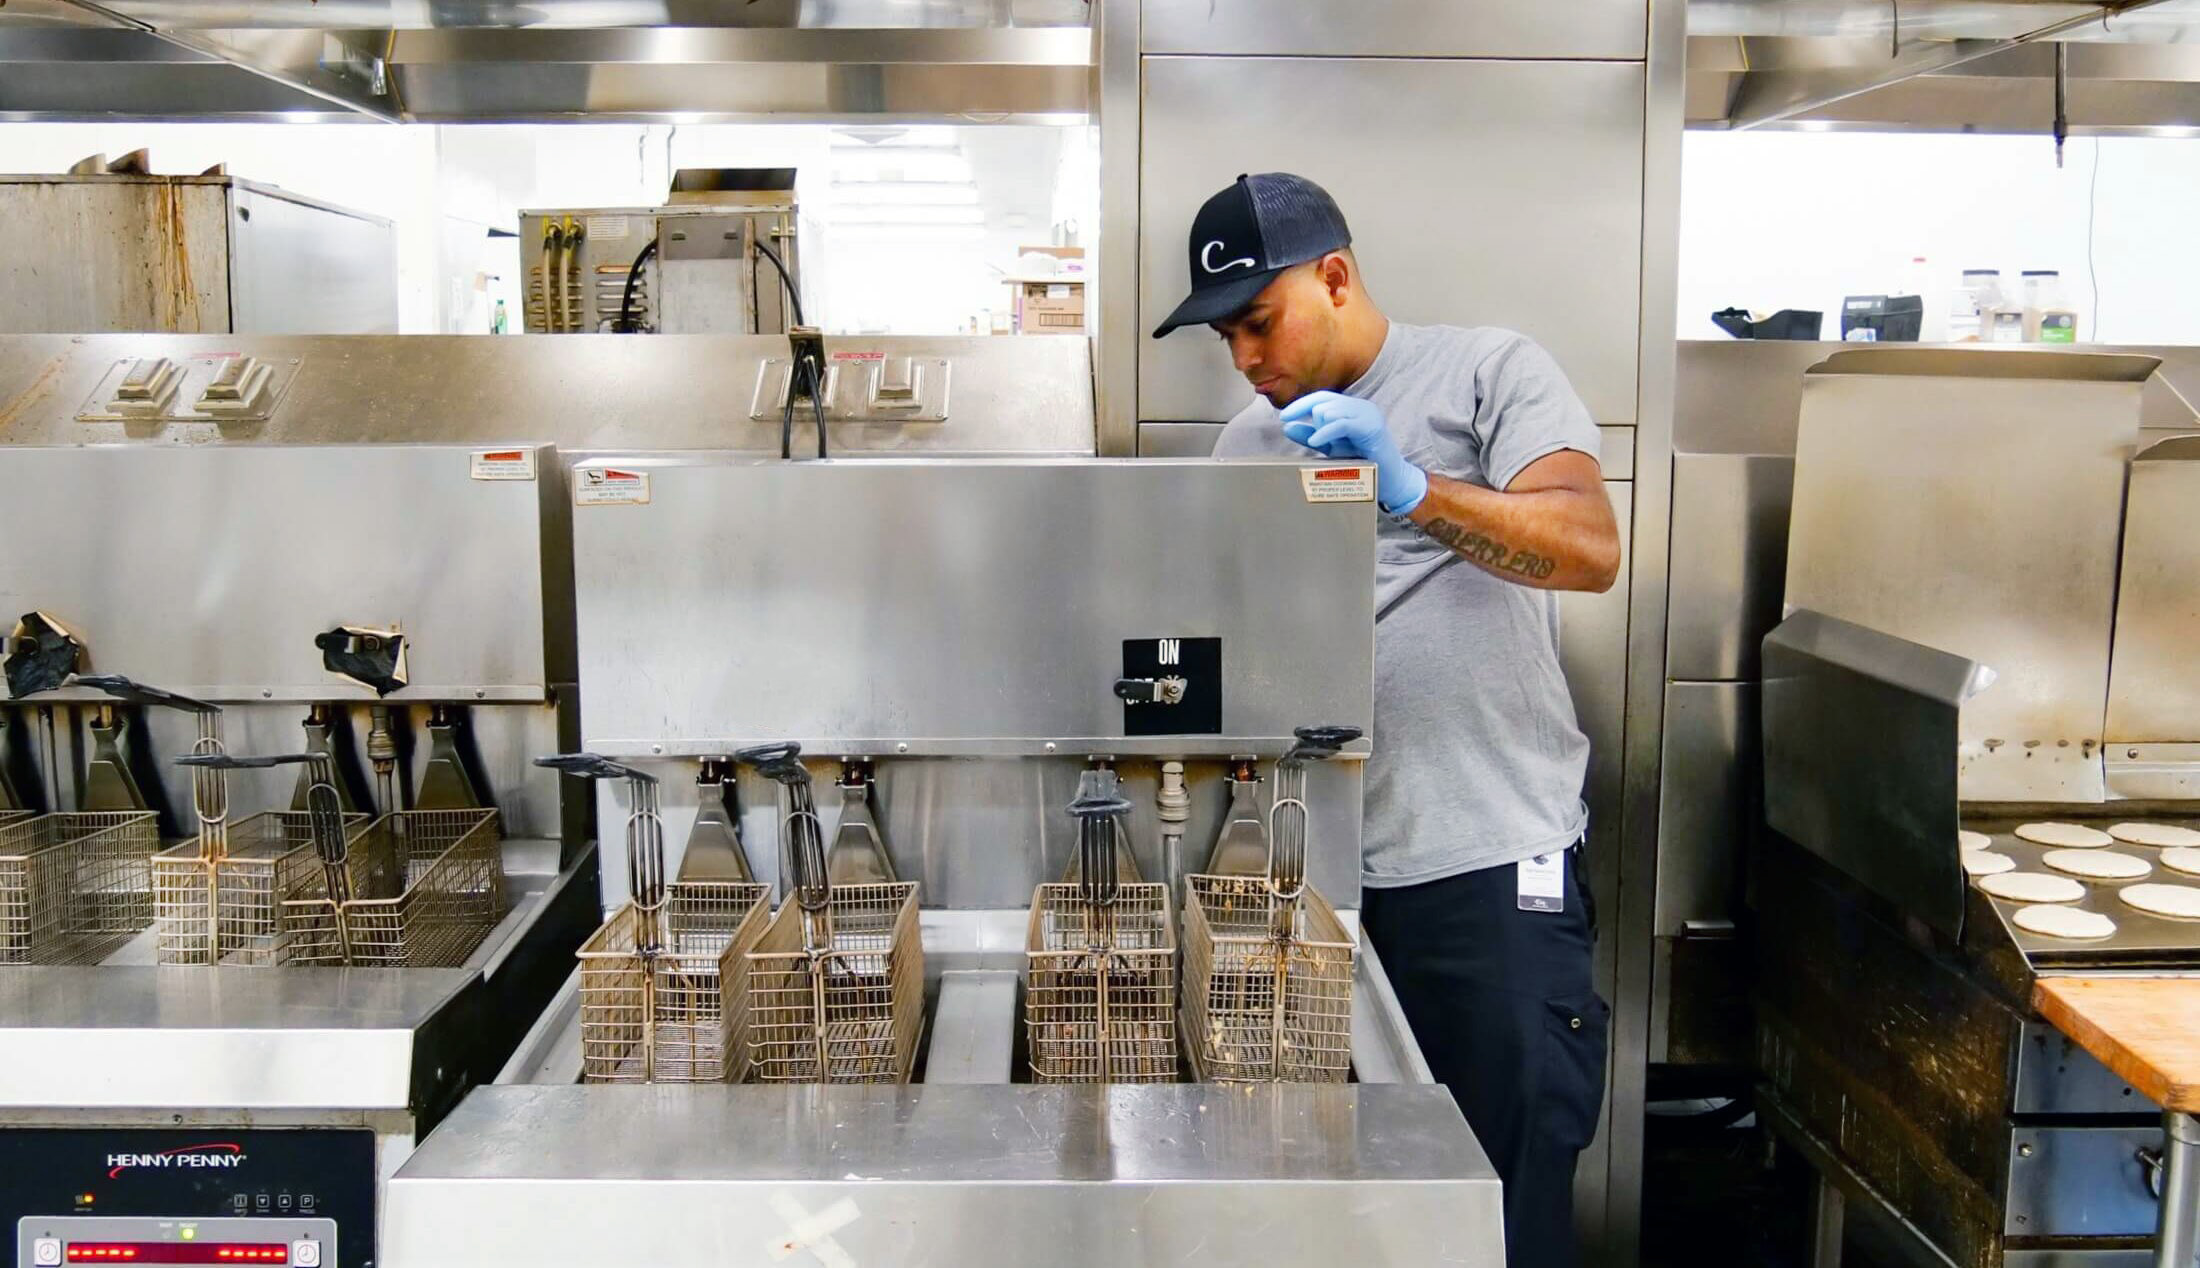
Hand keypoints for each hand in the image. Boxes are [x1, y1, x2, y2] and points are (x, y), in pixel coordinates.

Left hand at [1278, 391, 1428, 514]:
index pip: (1321, 397)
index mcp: (1351, 408)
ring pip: (1329, 411)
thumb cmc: (1361, 465)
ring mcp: (1367, 414)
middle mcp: (1360, 406)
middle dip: (1314, 422)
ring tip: (1333, 448)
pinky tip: (1316, 442)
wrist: (1390, 482)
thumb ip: (1310, 436)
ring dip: (1323, 430)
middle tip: (1319, 442)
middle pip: (1323, 402)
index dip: (1300, 405)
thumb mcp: (1331, 448)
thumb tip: (1287, 427)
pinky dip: (1325, 433)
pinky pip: (1341, 424)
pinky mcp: (1371, 427)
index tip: (1283, 417)